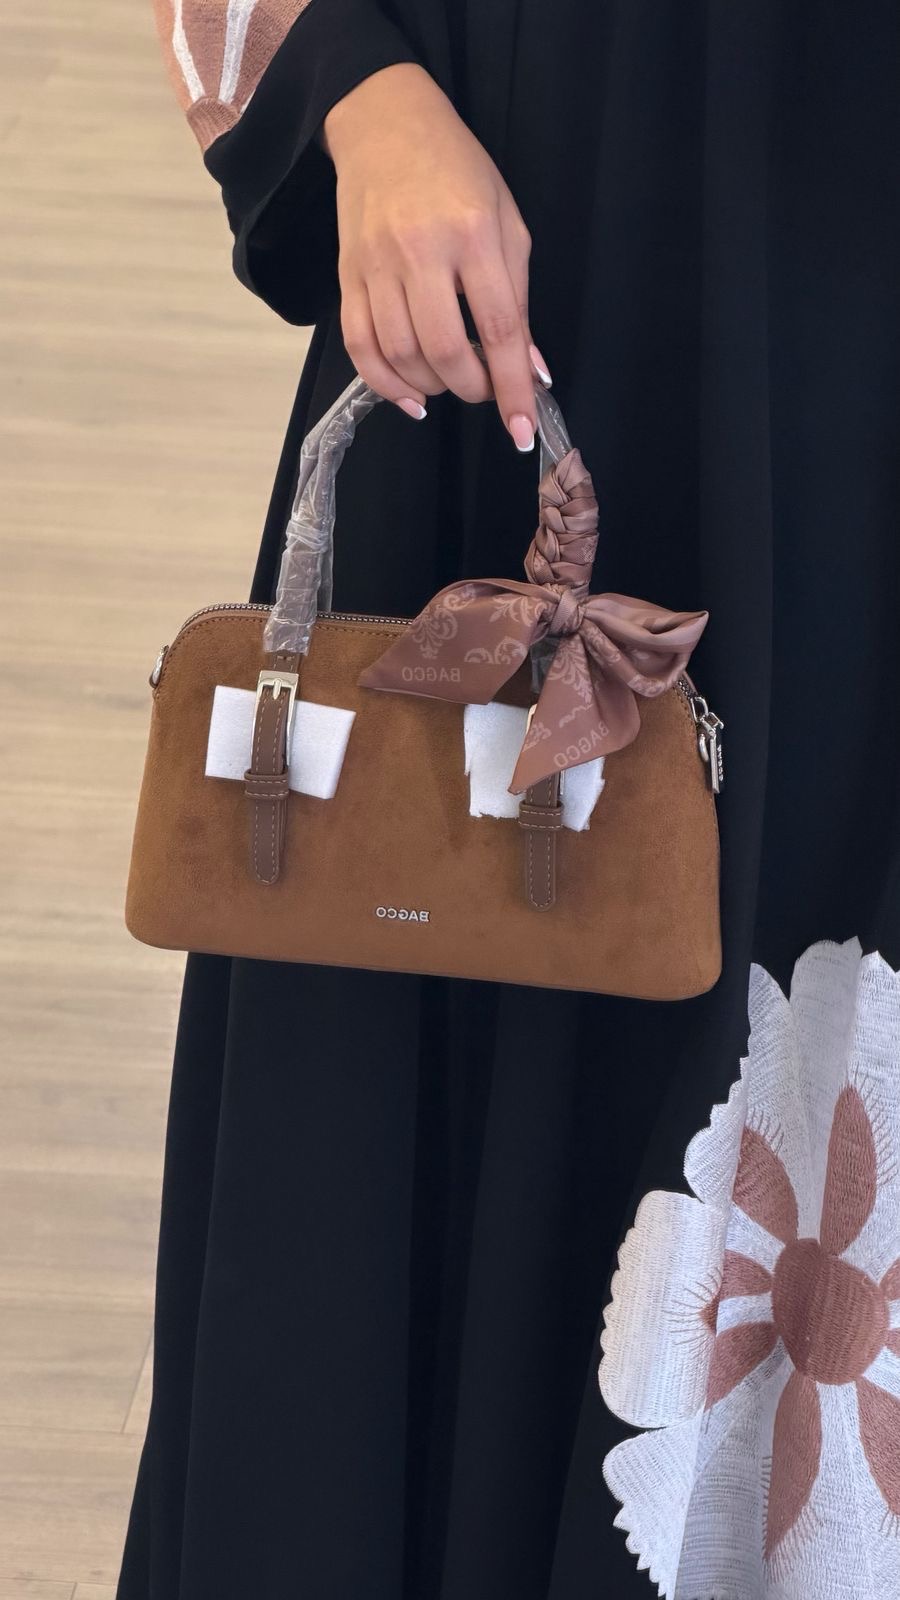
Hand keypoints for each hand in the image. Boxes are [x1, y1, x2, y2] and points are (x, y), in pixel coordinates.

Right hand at [321, 62, 551, 450]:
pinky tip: (412, 397)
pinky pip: (360, 347)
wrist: (383, 124)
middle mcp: (421, 250)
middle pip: (445, 351)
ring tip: (452, 380)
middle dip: (473, 389)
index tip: (522, 432)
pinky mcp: (347, 275)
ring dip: (433, 386)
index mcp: (473, 233)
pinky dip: (385, 384)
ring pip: (401, 355)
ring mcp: (377, 265)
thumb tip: (531, 369)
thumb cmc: (458, 171)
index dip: (512, 388)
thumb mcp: (507, 223)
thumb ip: (519, 297)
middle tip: (486, 388)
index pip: (499, 328)